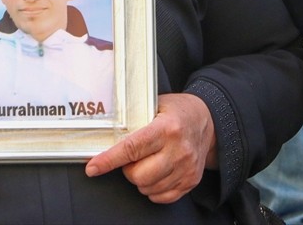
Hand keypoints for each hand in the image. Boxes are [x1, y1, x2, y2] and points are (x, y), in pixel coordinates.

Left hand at [85, 93, 215, 203]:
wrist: (209, 120)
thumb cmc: (179, 112)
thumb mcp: (156, 105)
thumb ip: (135, 120)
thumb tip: (106, 136)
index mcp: (167, 128)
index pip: (132, 148)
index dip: (109, 160)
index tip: (93, 168)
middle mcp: (178, 150)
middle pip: (138, 175)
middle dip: (128, 169)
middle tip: (135, 157)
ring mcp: (186, 168)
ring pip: (147, 188)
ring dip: (141, 179)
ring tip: (149, 162)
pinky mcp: (191, 181)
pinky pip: (161, 197)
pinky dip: (153, 188)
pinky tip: (158, 173)